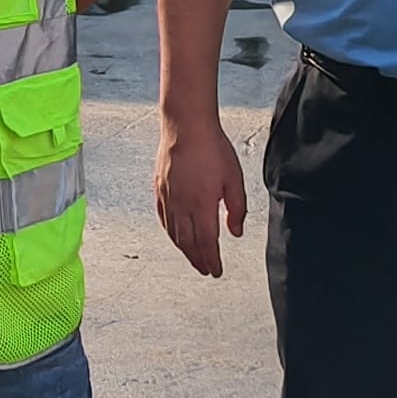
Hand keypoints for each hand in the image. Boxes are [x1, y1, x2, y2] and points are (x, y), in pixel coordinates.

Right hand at [152, 116, 249, 278]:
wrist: (186, 126)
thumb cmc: (212, 148)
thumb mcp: (234, 179)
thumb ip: (237, 209)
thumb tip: (236, 231)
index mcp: (202, 205)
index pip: (207, 243)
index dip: (212, 260)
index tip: (216, 271)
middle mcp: (182, 206)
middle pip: (189, 242)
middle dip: (198, 259)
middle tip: (205, 270)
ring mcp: (168, 198)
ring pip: (174, 233)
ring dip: (184, 250)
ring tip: (192, 258)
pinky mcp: (159, 188)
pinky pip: (163, 218)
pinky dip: (170, 232)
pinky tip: (174, 235)